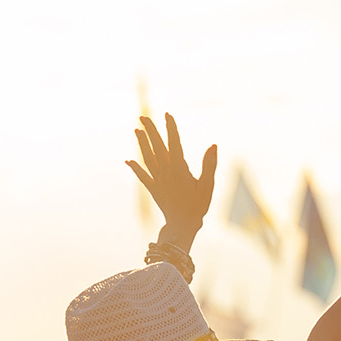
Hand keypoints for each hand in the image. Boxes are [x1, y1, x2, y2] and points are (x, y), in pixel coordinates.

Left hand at [127, 113, 217, 246]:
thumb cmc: (197, 206)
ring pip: (147, 158)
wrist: (182, 226)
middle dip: (150, 130)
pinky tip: (128, 161)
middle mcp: (166, 172)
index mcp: (179, 168)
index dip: (170, 128)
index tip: (167, 115)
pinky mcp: (154, 190)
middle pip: (157, 147)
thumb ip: (209, 165)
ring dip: (141, 144)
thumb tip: (213, 145)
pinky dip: (135, 168)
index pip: (174, 143)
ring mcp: (158, 180)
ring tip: (137, 130)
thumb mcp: (208, 185)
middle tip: (143, 117)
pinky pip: (142, 176)